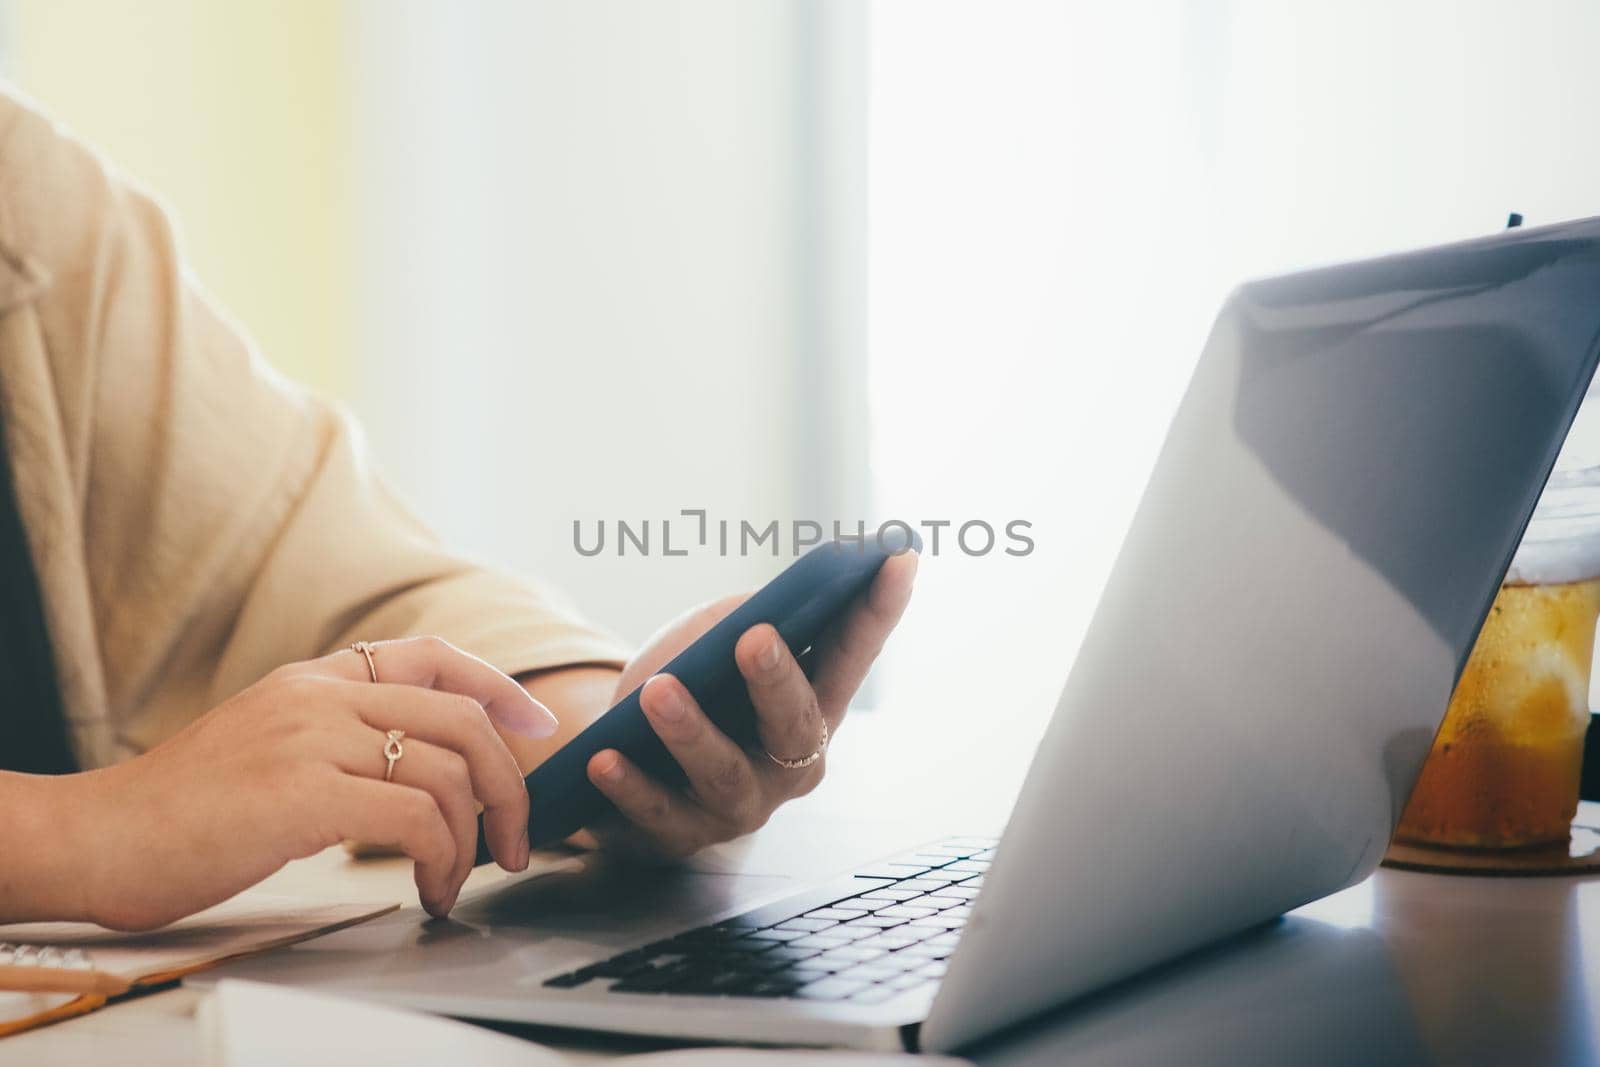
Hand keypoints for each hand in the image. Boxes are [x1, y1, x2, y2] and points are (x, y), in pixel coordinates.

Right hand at [69, 636, 554, 929]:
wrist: (97, 836)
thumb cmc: (181, 808)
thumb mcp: (268, 740)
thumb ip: (336, 734)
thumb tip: (416, 764)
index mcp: (315, 678)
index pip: (434, 655)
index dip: (499, 688)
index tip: (537, 726)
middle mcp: (321, 696)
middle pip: (462, 719)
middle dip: (508, 785)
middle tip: (515, 841)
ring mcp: (313, 739)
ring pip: (448, 771)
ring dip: (473, 838)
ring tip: (454, 880)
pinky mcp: (303, 794)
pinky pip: (416, 817)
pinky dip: (441, 858)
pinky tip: (426, 888)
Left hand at [582, 552, 916, 857]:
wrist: (629, 749)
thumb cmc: (693, 682)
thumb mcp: (720, 638)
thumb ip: (749, 619)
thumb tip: (771, 607)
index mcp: (814, 706)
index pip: (853, 654)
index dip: (879, 609)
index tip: (898, 559)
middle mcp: (791, 764)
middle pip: (795, 726)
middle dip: (776, 681)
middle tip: (754, 638)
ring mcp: (740, 806)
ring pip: (725, 775)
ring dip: (691, 732)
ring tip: (657, 692)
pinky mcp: (683, 835)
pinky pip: (659, 816)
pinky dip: (631, 788)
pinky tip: (605, 758)